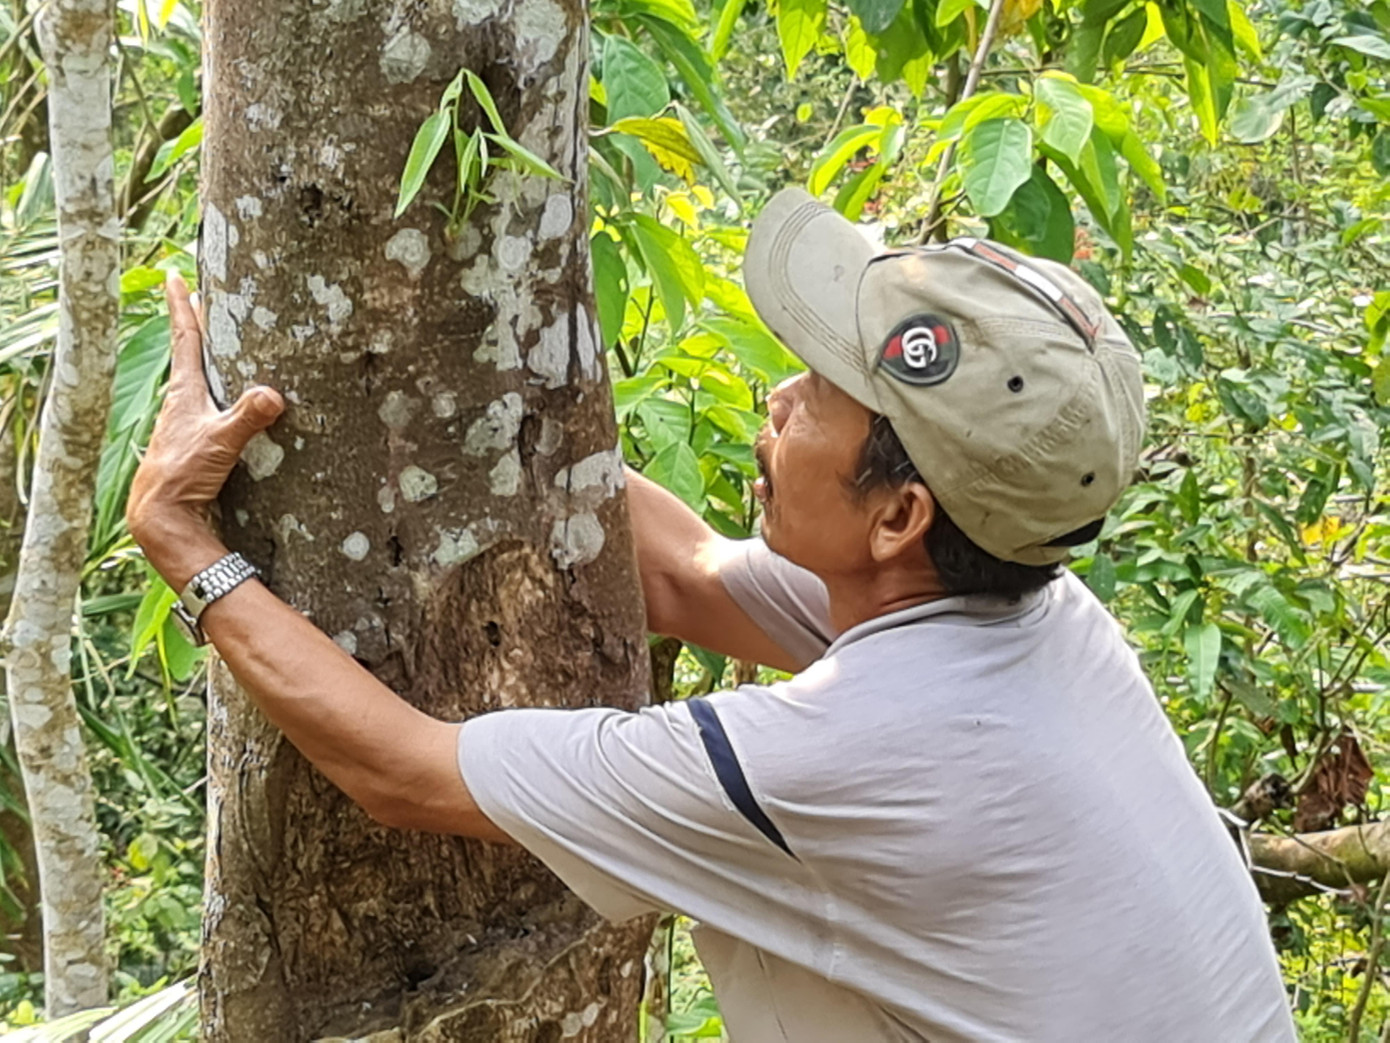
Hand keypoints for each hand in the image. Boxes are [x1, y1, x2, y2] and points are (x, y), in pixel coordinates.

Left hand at [126, 274, 283, 578]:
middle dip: (193, 327)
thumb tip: (273, 395)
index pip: (185, 340)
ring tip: (214, 349)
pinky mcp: (187, 445)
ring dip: (201, 363)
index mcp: (184, 394)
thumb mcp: (221, 443)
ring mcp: (180, 425)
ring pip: (192, 383)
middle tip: (198, 300)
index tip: (175, 277)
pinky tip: (219, 406)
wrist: (160, 515)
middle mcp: (179, 404)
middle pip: (187, 355)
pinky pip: (200, 409)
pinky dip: (210, 396)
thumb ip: (247, 418)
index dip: (182, 308)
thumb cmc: (182, 475)